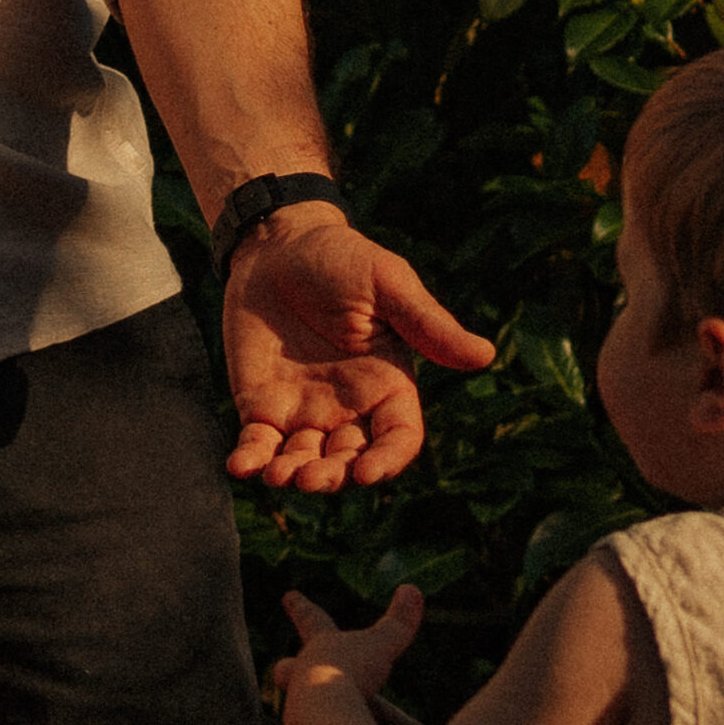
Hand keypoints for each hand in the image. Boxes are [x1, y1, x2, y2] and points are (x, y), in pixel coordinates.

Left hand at [222, 207, 496, 492]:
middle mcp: (349, 408)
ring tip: (279, 476)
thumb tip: (484, 355)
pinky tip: (238, 467)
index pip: (398, 438)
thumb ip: (428, 324)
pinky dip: (249, 461)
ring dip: (292, 476)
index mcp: (388, 384)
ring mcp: (304, 411)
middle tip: (308, 479)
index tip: (366, 473)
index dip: (387, 461)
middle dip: (331, 477)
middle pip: (349, 461)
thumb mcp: (388, 285)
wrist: (277, 246)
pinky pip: (257, 445)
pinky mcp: (261, 407)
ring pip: (303, 462)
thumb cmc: (342, 259)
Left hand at [273, 583, 424, 706]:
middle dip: (288, 667)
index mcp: (320, 648)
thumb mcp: (382, 645)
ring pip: (298, 704)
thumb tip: (411, 588)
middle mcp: (303, 675)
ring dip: (311, 705)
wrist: (322, 719)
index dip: (302, 607)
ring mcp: (299, 707)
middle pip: (287, 668)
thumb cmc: (350, 673)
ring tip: (331, 714)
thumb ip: (398, 622)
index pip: (311, 620)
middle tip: (283, 667)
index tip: (288, 595)